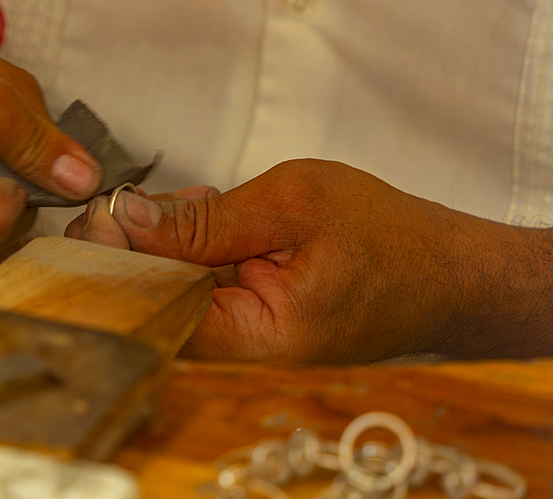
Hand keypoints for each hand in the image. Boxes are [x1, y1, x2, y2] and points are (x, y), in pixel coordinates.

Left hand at [67, 159, 552, 363]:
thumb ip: (207, 217)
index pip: (153, 311)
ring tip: (177, 202)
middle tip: (126, 200)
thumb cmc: (390, 236)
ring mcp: (248, 339)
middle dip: (133, 248)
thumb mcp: (294, 203)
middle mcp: (243, 352)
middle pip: (157, 304)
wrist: (453, 274)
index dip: (115, 263)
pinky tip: (203, 214)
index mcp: (256, 337)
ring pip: (176, 292)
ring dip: (164, 244)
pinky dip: (194, 249)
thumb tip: (128, 215)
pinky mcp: (254, 320)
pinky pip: (204, 288)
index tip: (98, 213)